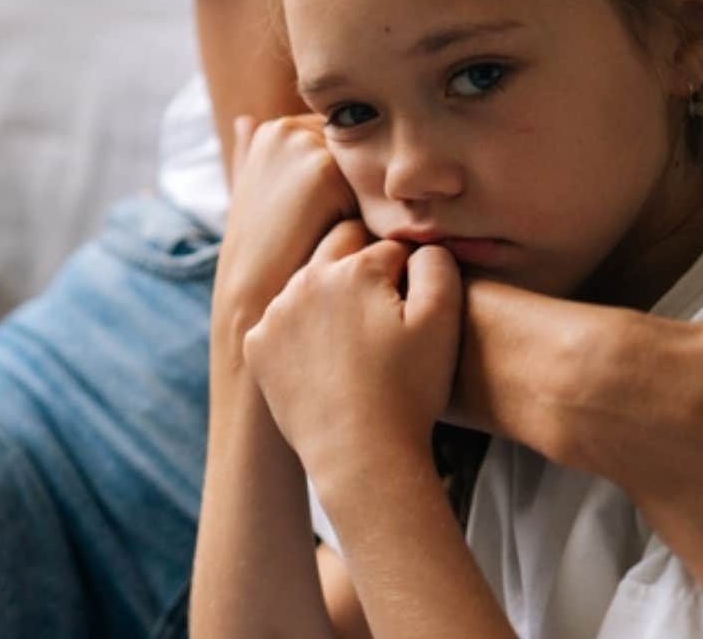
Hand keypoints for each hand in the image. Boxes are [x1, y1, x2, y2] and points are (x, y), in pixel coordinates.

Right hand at [214, 114, 358, 336]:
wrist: (255, 308)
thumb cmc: (263, 258)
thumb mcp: (251, 195)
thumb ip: (252, 155)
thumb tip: (246, 120)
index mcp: (277, 130)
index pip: (345, 148)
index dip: (350, 189)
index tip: (336, 225)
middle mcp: (288, 128)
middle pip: (362, 155)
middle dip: (365, 190)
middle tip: (350, 235)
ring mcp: (304, 145)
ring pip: (371, 172)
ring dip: (373, 205)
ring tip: (349, 241)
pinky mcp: (321, 170)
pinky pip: (374, 191)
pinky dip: (372, 219)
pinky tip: (350, 245)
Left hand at [244, 220, 463, 480]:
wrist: (360, 456)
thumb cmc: (409, 390)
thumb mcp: (443, 320)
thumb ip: (437, 263)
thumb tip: (418, 246)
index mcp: (354, 269)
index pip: (390, 250)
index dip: (409, 277)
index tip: (413, 312)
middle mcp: (307, 280)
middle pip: (342, 249)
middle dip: (364, 268)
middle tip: (383, 314)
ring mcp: (276, 313)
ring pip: (309, 282)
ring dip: (330, 295)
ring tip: (356, 338)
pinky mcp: (258, 345)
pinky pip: (282, 319)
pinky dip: (301, 329)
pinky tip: (324, 357)